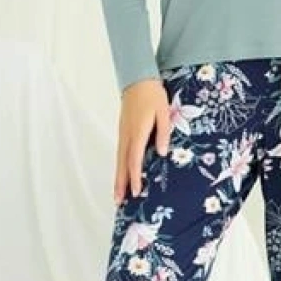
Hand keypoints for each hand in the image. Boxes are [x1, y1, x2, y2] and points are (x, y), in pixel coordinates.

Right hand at [115, 78, 171, 202]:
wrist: (138, 79)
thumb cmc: (153, 95)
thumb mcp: (164, 111)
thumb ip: (164, 132)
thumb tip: (163, 153)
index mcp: (138, 131)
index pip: (135, 158)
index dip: (135, 176)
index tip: (135, 191)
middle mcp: (127, 135)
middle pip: (122, 163)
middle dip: (120, 183)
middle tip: (119, 201)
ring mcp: (123, 133)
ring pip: (119, 159)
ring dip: (117, 177)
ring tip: (117, 194)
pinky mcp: (123, 131)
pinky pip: (120, 152)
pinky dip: (119, 166)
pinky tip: (121, 173)